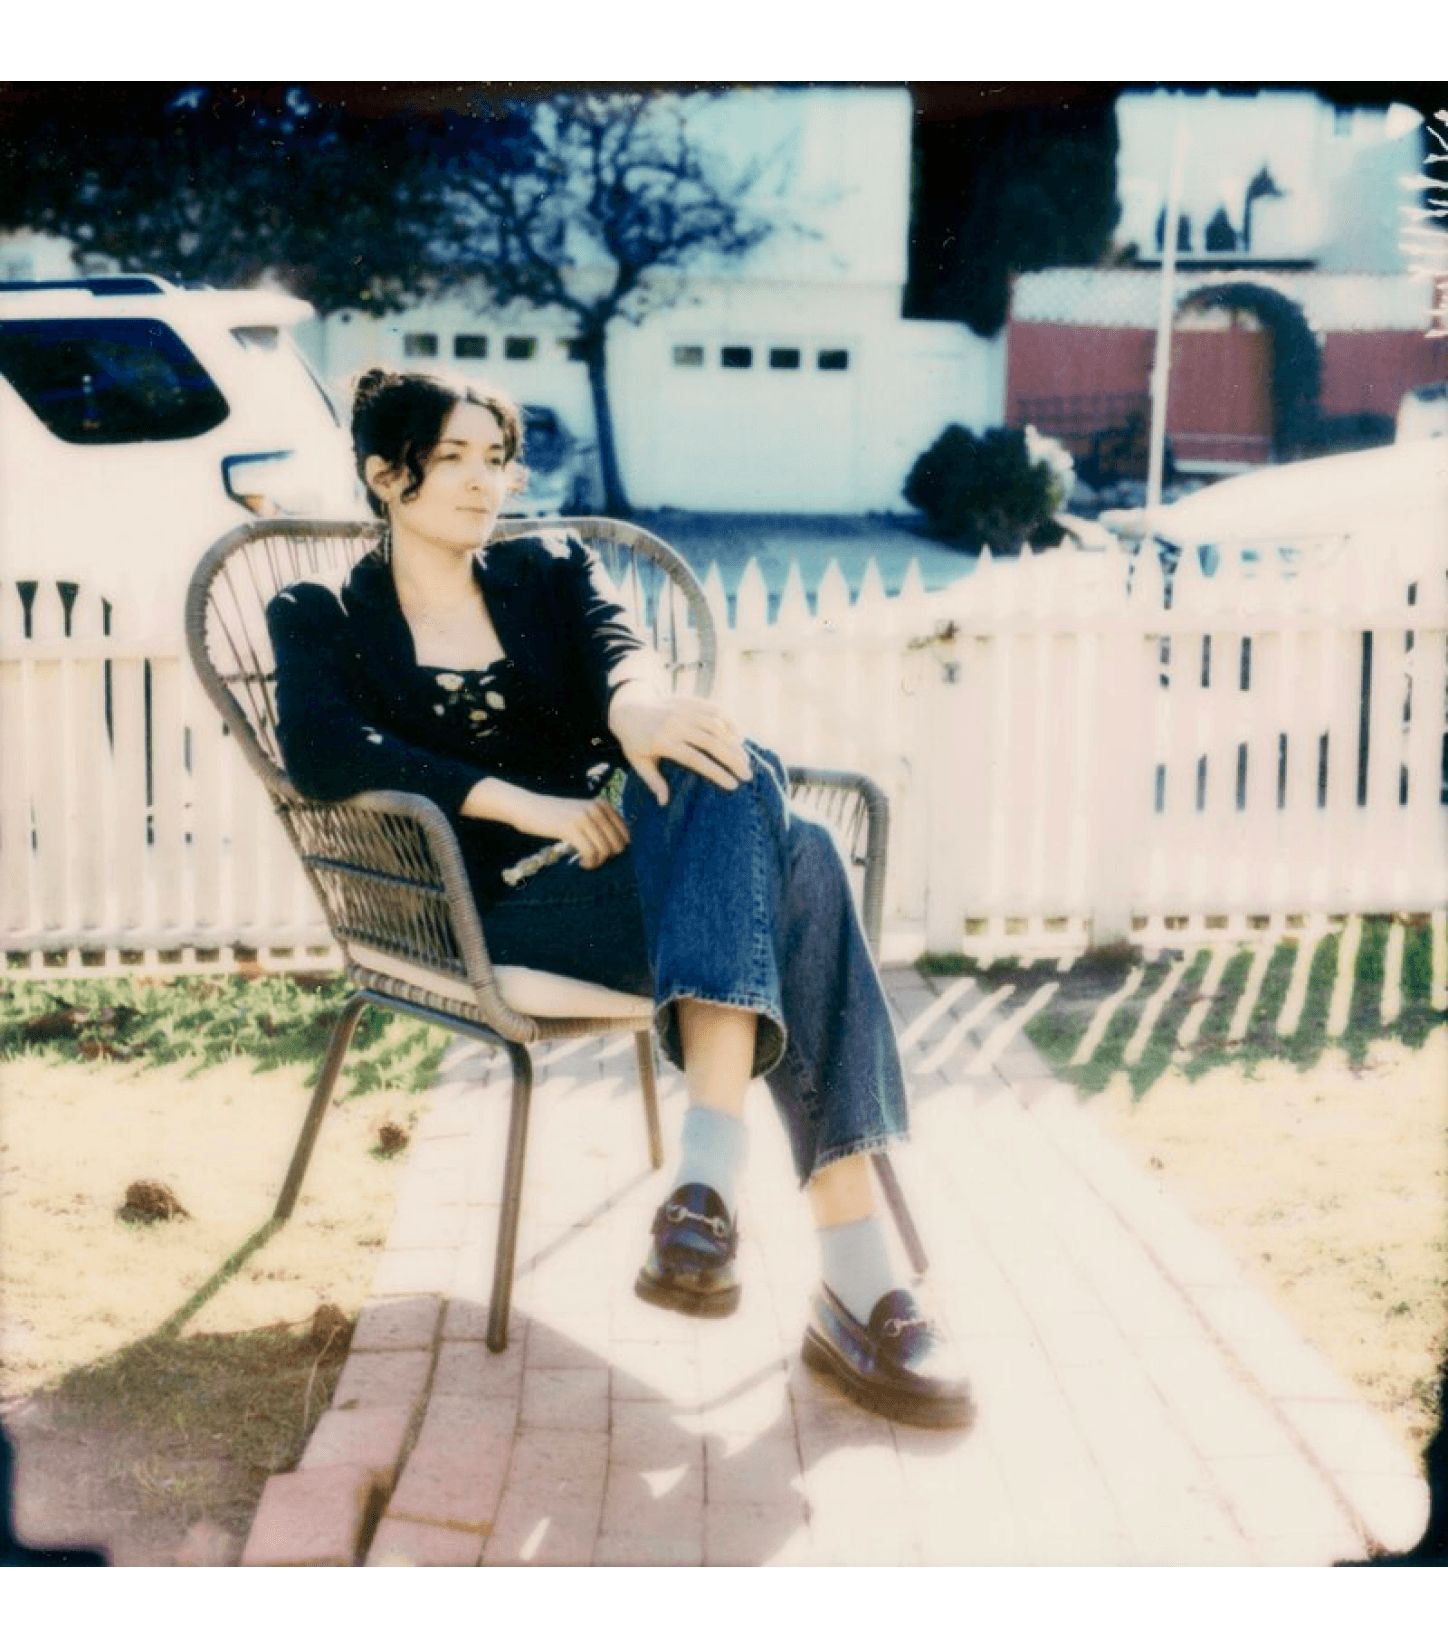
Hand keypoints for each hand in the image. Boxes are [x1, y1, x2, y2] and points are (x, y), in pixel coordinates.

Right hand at [514, 792, 629, 868]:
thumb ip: (600, 824)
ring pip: (605, 850)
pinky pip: (591, 853)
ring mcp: (584, 817)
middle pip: (618, 844)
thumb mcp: (582, 813)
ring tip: (586, 863)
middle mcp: (596, 808)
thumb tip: (620, 847)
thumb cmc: (555, 815)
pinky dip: (589, 863)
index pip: (626, 833)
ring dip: (597, 863)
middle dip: (608, 858)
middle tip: (593, 860)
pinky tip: (580, 863)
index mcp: (603, 804)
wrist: (528, 807)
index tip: (602, 854)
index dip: (617, 849)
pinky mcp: (571, 828)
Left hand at [608, 687, 750, 805]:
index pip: (695, 759)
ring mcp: (684, 710)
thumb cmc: (635, 741)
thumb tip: (664, 803)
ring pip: (717, 726)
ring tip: (746, 760)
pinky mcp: (690, 701)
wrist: (628, 708)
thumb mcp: (638, 763)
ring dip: (735, 743)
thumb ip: (653, 782)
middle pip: (711, 742)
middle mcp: (676, 724)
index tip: (732, 785)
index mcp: (663, 741)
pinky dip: (730, 721)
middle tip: (747, 775)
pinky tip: (740, 736)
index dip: (716, 772)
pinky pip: (715, 709)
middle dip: (732, 760)